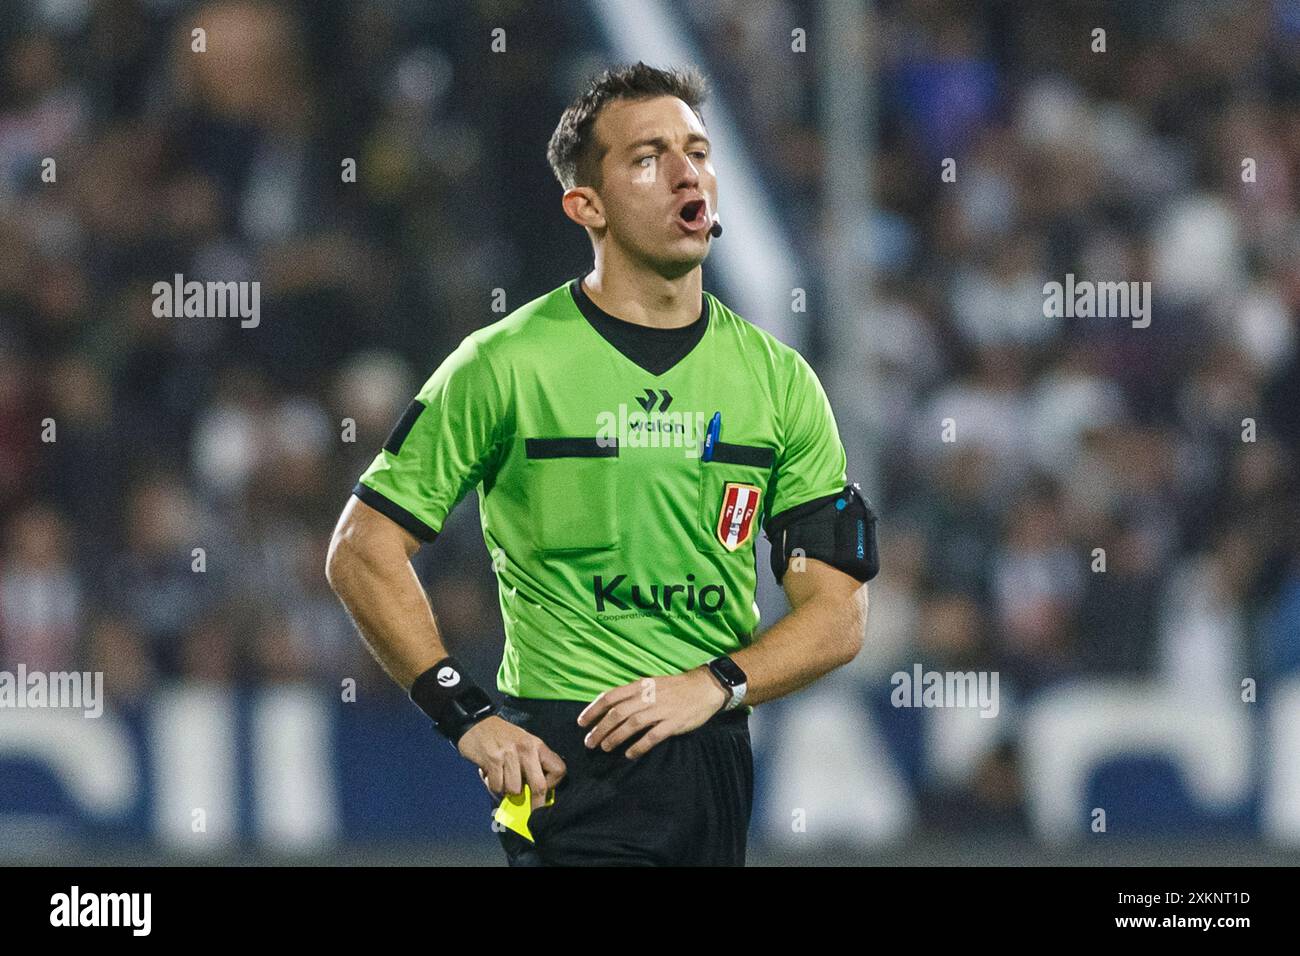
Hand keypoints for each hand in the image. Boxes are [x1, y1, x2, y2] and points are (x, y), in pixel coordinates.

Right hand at [458, 715, 565, 808]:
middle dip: (535, 804)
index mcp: (538, 746)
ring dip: (507, 791)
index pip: (558, 769)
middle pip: (540, 786)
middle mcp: (526, 749)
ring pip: (515, 790)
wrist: (477, 723)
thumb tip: (538, 793)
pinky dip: (494, 786)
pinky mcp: (493, 760)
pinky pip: (497, 787)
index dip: (554, 784)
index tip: (545, 788)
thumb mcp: (524, 744)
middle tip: (531, 811)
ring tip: (502, 779)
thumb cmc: (503, 738)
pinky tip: (491, 775)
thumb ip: (532, 764)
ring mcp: (510, 754)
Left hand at [577, 668, 727, 759]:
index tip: (581, 723)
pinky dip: (638, 747)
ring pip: (631, 725)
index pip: (610, 697)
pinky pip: (652, 737)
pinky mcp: (673, 723)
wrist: (705, 688)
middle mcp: (648, 697)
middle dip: (600, 729)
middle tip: (589, 743)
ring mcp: (661, 710)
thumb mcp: (651, 684)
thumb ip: (633, 694)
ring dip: (615, 738)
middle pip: (617, 713)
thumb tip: (611, 707)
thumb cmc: (676, 687)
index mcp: (640, 685)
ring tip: (605, 748)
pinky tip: (629, 754)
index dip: (593, 710)